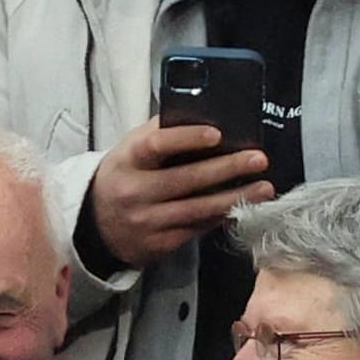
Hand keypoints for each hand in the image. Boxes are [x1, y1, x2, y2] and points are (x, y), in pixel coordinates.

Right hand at [87, 120, 273, 267]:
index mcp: (127, 160)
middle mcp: (135, 192)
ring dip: (234, 198)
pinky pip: (196, 230)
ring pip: (197, 210)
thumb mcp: (130, 149)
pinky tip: (242, 207)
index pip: (157, 145)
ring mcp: (146, 222)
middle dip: (226, 169)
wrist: (94, 225)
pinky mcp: (158, 245)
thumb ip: (161, 132)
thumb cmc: (123, 176)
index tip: (218, 134)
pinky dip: (221, 217)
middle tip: (258, 159)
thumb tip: (207, 114)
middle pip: (185, 180)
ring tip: (264, 188)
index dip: (187, 139)